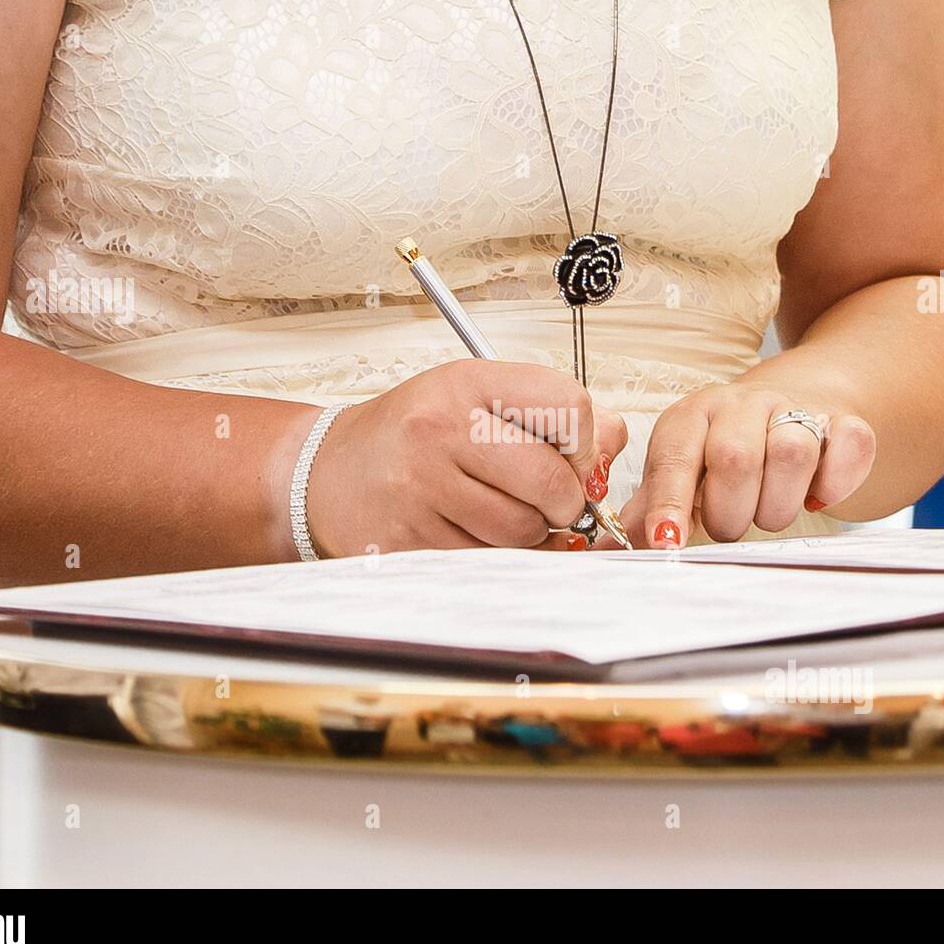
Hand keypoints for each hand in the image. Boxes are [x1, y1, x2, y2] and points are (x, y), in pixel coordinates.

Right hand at [305, 359, 627, 555]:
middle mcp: (440, 430)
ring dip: (531, 534)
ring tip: (507, 513)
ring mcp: (420, 489)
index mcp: (467, 382)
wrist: (328, 472)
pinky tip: (474, 532)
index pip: (570, 407)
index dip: (586, 443)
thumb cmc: (415, 434)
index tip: (571, 456)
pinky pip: (486, 561)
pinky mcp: (408, 540)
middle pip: (552, 483)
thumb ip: (552, 413)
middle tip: (553, 502)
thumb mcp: (478, 397)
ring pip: (523, 532)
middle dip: (567, 503)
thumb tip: (614, 443)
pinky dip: (496, 556)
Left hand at [611, 382, 875, 547]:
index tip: (667, 543)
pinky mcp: (842, 422)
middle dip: (729, 513)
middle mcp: (740, 405)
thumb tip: (606, 552)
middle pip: (735, 460)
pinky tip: (814, 494)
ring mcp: (793, 409)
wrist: (790, 407)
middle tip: (728, 524)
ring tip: (766, 510)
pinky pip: (848, 449)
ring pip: (791, 455)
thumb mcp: (680, 474)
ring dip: (777, 506)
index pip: (675, 459)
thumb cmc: (719, 455)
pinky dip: (834, 484)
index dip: (669, 504)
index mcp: (691, 418)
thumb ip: (647, 513)